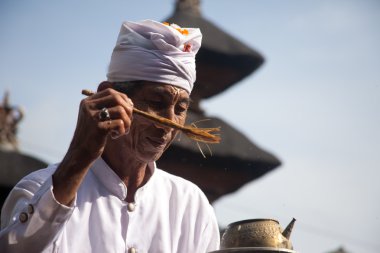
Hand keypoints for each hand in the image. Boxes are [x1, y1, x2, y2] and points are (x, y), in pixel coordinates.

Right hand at [52, 81, 133, 205]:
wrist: (80, 153)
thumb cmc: (92, 136)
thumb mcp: (97, 118)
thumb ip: (109, 108)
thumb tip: (130, 102)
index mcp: (87, 102)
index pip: (111, 92)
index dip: (123, 98)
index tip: (129, 108)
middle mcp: (88, 106)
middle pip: (117, 98)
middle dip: (128, 109)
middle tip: (128, 121)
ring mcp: (92, 116)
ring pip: (120, 110)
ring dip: (127, 122)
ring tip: (122, 130)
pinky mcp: (97, 127)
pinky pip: (119, 123)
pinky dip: (122, 130)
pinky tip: (115, 136)